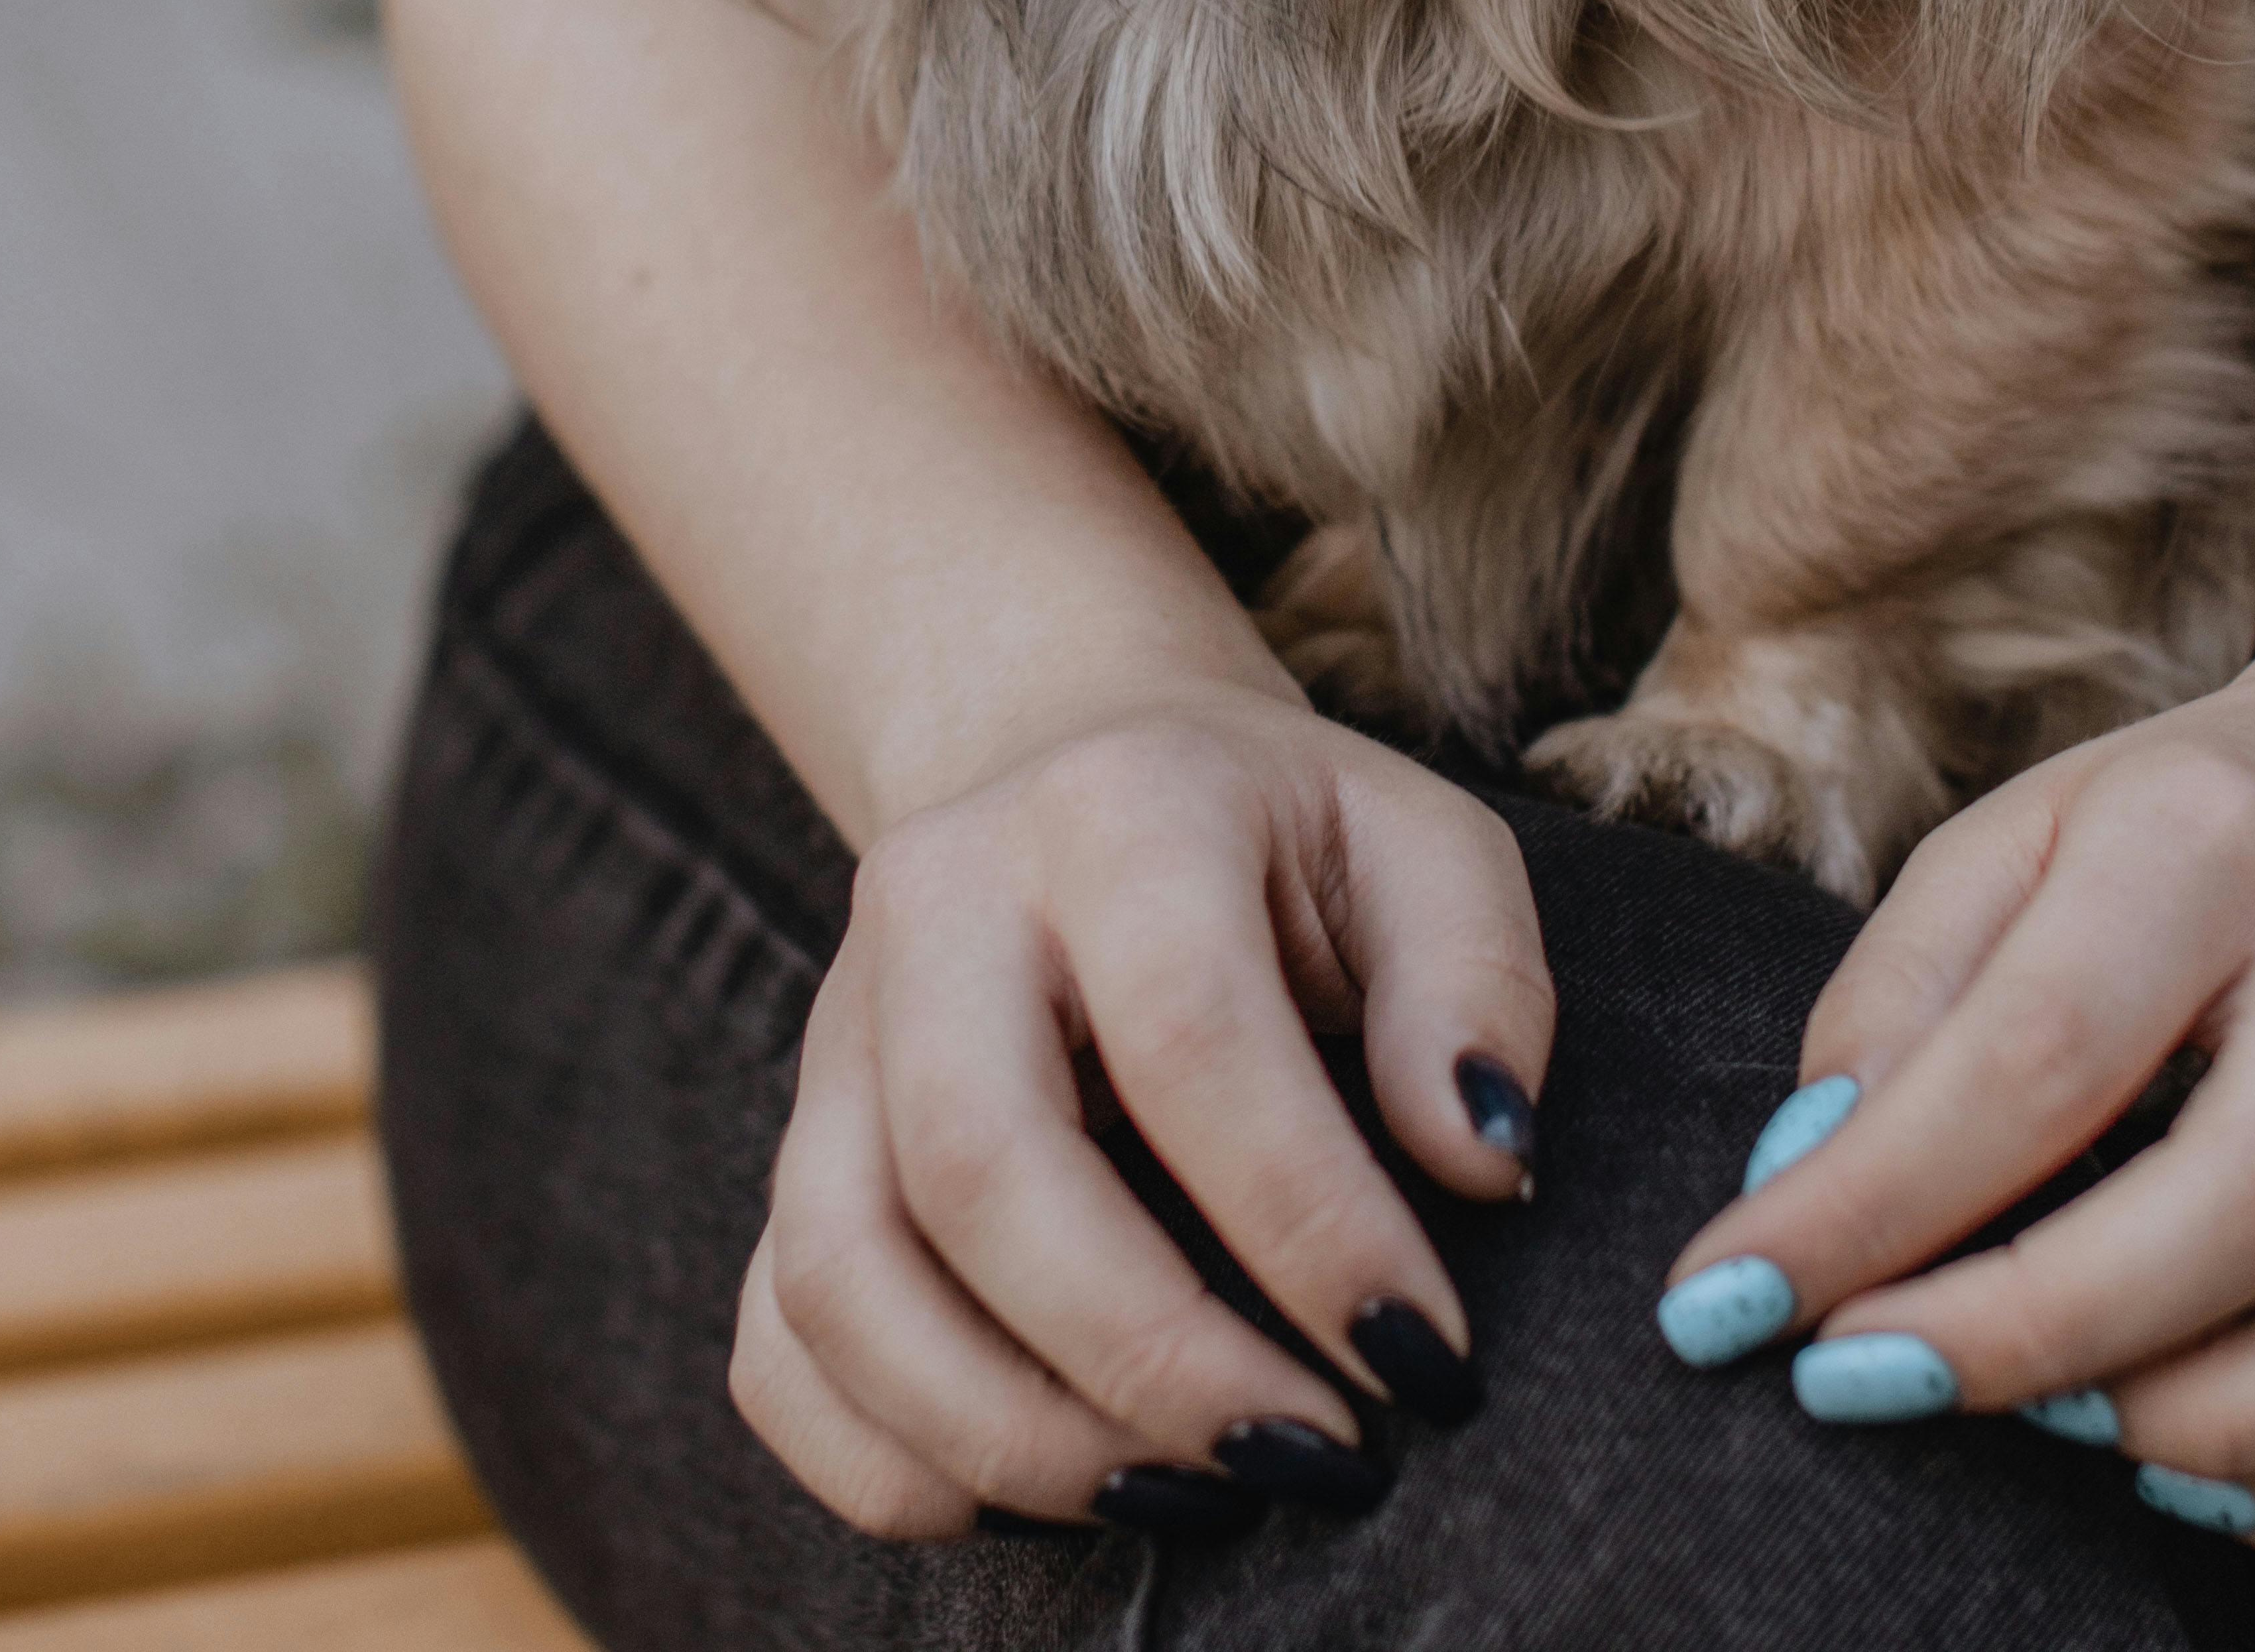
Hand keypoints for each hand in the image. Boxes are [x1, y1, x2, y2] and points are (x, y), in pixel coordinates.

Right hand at [732, 683, 1552, 1535]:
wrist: (1077, 760)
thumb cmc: (1279, 839)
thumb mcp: (1422, 847)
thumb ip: (1476, 984)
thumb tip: (1481, 1159)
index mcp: (1114, 807)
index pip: (1190, 1036)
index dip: (1310, 1223)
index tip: (1426, 1357)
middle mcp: (939, 900)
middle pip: (981, 1169)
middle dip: (1152, 1359)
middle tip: (1308, 1458)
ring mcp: (839, 1030)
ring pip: (843, 1273)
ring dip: (1011, 1434)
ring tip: (1184, 1493)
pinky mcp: (795, 1142)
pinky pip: (773, 1341)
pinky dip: (882, 1461)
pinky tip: (1038, 1493)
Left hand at [1658, 523, 2254, 1574]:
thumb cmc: (2191, 827)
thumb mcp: (2019, 838)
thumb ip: (1901, 996)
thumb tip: (1809, 1180)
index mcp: (2216, 837)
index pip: (2036, 1049)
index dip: (1870, 1202)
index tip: (1728, 1303)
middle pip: (2239, 1201)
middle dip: (2026, 1332)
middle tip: (1860, 1384)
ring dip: (2207, 1430)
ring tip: (2044, 1426)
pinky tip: (2197, 1468)